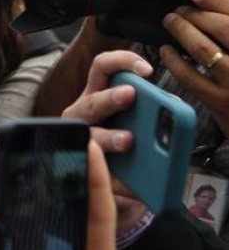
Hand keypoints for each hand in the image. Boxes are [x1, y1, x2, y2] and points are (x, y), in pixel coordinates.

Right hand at [61, 49, 154, 228]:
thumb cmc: (118, 140)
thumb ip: (149, 108)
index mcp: (96, 95)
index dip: (122, 62)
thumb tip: (172, 103)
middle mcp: (81, 116)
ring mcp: (77, 142)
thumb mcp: (134, 119)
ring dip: (108, 137)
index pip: (102, 67)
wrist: (106, 181)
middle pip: (92, 102)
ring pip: (88, 136)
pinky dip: (118, 181)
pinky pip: (95, 172)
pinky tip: (136, 187)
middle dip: (110, 98)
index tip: (147, 70)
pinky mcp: (81, 169)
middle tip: (131, 95)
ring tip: (128, 141)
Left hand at [159, 0, 228, 135]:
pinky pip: (190, 77)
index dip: (217, 1)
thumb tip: (215, 9)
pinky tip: (166, 51)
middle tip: (181, 10)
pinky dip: (174, 61)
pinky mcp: (221, 102)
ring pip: (204, 50)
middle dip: (197, 14)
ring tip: (172, 22)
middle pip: (223, 28)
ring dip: (183, 31)